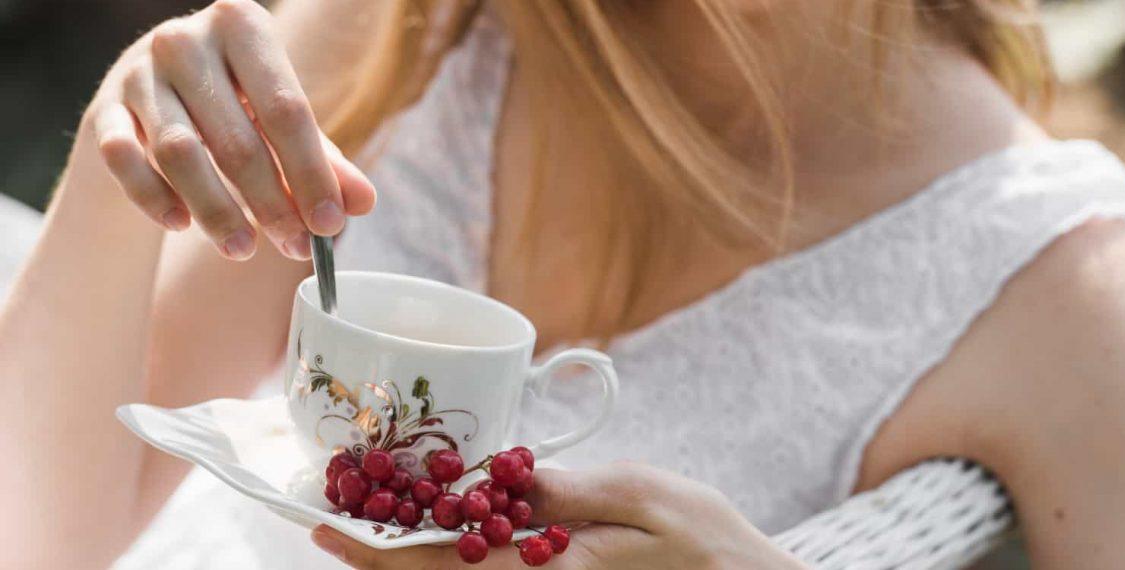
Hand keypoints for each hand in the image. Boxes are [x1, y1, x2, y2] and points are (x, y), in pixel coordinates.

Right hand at [83, 0, 374, 259]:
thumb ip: (325, 160)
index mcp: (243, 27)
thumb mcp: (282, 123)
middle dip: (271, 203)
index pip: (286, 110)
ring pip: (179, 155)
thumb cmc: (236, 105)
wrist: (154, 90)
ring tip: (244, 250)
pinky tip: (181, 225)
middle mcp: (185, 40)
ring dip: (217, 211)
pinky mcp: (103, 109)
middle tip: (295, 247)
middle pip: (236, 139)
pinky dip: (155, 199)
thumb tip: (362, 203)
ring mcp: (137, 73)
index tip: (330, 225)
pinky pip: (126, 162)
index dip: (311, 174)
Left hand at [310, 462, 807, 568]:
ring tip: (372, 515)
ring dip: (410, 555)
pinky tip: (446, 525)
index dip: (374, 549)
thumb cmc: (706, 543)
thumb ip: (564, 491)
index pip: (438, 567)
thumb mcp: (641, 493)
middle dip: (379, 553)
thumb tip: (494, 484)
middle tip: (334, 514)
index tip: (323, 526)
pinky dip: (455, 555)